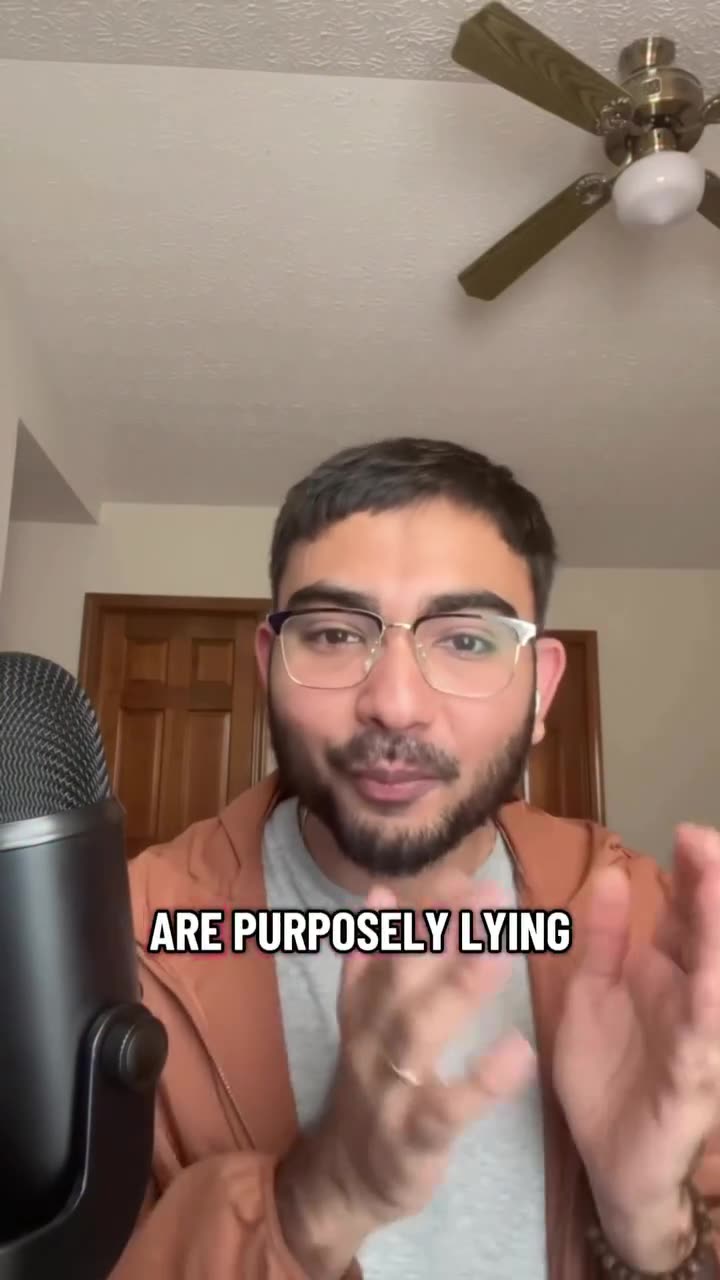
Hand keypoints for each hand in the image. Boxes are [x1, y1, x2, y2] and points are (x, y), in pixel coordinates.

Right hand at [275, 869, 535, 1279]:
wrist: (345, 1178)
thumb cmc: (374, 1083)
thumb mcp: (366, 1018)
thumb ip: (375, 958)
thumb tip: (381, 890)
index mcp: (365, 1004)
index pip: (390, 943)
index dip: (425, 908)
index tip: (465, 873)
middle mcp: (370, 1036)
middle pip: (403, 974)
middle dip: (444, 931)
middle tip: (492, 894)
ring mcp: (387, 1086)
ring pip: (416, 1031)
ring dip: (457, 988)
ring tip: (502, 952)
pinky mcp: (411, 1138)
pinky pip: (445, 1109)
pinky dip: (480, 1082)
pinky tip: (519, 1052)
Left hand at [554, 824, 719, 1271]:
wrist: (607, 1159)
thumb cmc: (607, 1073)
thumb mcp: (592, 991)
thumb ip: (605, 937)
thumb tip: (612, 875)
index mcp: (666, 972)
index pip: (687, 913)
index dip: (692, 873)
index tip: (688, 832)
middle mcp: (691, 996)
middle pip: (709, 934)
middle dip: (713, 888)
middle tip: (706, 841)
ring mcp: (696, 1036)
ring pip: (716, 976)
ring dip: (716, 932)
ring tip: (715, 885)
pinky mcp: (690, 1078)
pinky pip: (701, 1038)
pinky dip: (707, 1005)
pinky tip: (707, 979)